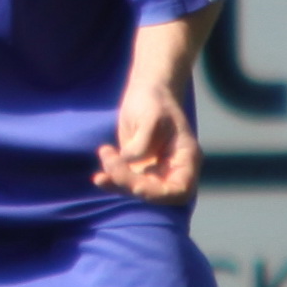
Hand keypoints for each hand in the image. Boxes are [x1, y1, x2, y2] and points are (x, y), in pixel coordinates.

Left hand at [94, 77, 201, 203]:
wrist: (147, 91)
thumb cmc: (155, 100)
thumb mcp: (151, 117)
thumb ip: (143, 143)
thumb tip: (129, 163)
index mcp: (186, 158)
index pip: (180, 191)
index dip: (158, 194)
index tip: (136, 186)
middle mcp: (173, 170)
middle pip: (155, 194)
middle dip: (129, 183)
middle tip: (110, 159)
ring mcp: (156, 172)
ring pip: (137, 190)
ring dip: (116, 181)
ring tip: (105, 154)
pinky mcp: (138, 169)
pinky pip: (125, 183)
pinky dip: (111, 181)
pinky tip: (99, 177)